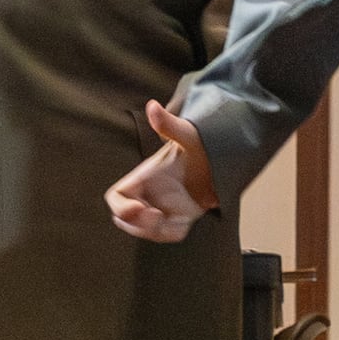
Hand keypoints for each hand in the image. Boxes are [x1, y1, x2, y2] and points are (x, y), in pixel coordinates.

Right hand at [105, 100, 216, 244]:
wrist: (221, 157)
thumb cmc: (200, 142)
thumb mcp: (187, 134)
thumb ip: (168, 125)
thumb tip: (152, 106)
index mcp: (143, 177)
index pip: (116, 196)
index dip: (121, 207)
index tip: (138, 208)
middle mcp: (148, 194)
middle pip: (125, 219)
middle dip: (137, 225)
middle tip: (158, 217)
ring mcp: (161, 207)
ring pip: (145, 231)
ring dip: (156, 232)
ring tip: (177, 220)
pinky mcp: (178, 217)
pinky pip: (167, 234)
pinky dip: (173, 233)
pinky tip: (187, 222)